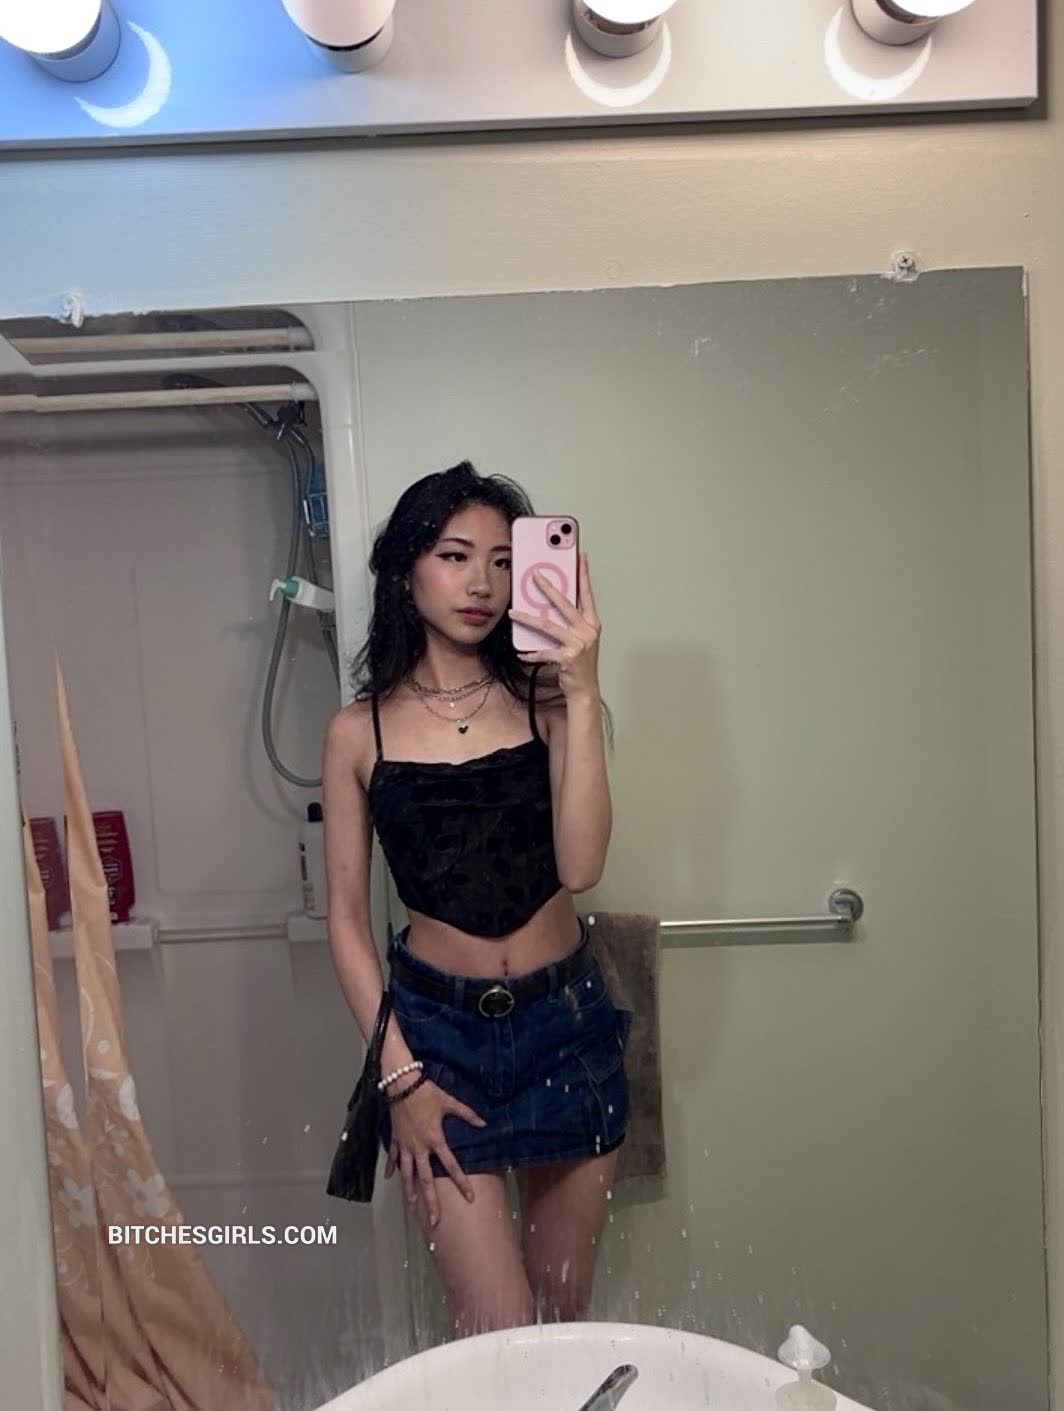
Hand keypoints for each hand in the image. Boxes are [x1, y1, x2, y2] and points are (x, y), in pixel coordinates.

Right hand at [384, 1078, 485, 1226]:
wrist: (401, 1083)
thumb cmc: (427, 1092)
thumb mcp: (449, 1102)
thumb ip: (467, 1114)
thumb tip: (483, 1122)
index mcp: (435, 1140)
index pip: (451, 1166)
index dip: (462, 1182)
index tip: (470, 1197)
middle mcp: (419, 1148)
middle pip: (426, 1180)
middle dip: (431, 1202)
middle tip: (434, 1221)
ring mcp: (405, 1145)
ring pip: (406, 1174)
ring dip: (409, 1191)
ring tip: (412, 1207)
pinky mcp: (395, 1139)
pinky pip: (393, 1157)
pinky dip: (392, 1167)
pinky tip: (390, 1178)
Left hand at [508, 552, 601, 701]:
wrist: (585, 689)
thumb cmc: (581, 664)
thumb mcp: (580, 639)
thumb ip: (569, 623)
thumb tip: (549, 607)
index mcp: (592, 623)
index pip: (587, 594)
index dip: (584, 575)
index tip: (580, 558)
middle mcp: (587, 631)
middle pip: (565, 604)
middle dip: (548, 587)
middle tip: (535, 574)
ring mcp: (578, 644)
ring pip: (547, 625)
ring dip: (527, 619)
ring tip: (513, 613)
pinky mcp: (567, 657)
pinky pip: (543, 652)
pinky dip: (531, 654)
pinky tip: (522, 653)